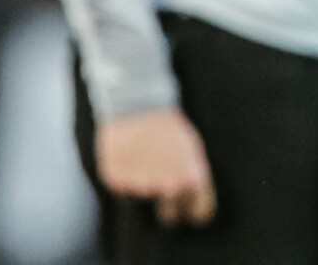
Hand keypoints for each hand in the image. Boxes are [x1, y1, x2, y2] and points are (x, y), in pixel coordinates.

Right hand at [96, 107, 214, 227]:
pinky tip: (126, 154)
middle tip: (157, 181)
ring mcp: (142, 186)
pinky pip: (122, 189)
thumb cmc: (165, 121)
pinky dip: (123, 176)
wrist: (133, 99)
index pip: (200, 213)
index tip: (186, 206)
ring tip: (140, 155)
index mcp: (194, 179)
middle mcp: (170, 187)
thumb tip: (190, 197)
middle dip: (165, 205)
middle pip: (169, 217)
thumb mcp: (190, 147)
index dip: (191, 209)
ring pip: (142, 198)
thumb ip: (191, 175)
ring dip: (141, 183)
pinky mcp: (118, 181)